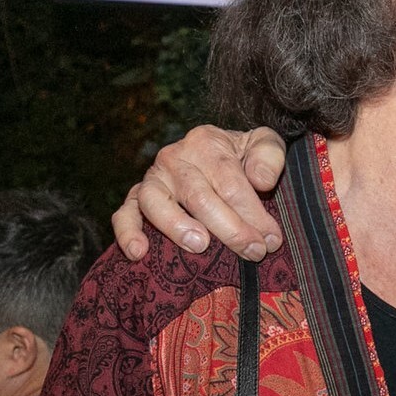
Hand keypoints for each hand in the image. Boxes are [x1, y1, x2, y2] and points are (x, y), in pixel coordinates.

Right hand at [113, 125, 287, 261]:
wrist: (213, 158)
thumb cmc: (242, 158)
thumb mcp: (262, 145)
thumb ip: (269, 155)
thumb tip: (261, 180)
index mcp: (205, 142)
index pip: (230, 181)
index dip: (252, 213)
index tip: (270, 240)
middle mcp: (174, 158)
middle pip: (199, 196)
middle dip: (230, 229)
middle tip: (252, 253)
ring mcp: (152, 179)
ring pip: (157, 203)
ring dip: (177, 227)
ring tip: (200, 246)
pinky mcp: (135, 199)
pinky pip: (124, 215)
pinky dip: (128, 233)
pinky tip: (139, 253)